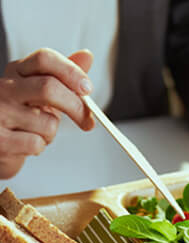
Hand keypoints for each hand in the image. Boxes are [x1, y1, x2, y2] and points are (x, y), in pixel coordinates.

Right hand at [0, 48, 94, 178]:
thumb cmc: (22, 115)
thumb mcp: (42, 92)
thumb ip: (63, 76)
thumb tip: (87, 56)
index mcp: (17, 72)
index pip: (45, 58)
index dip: (71, 72)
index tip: (87, 88)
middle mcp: (4, 87)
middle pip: (49, 88)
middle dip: (76, 107)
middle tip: (88, 121)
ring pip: (48, 123)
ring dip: (51, 134)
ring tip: (37, 132)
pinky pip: (37, 143)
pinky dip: (40, 147)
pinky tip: (27, 144)